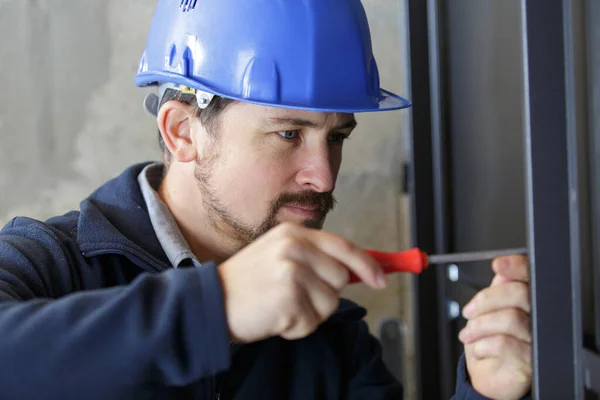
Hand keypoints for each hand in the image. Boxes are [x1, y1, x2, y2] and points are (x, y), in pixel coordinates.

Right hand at [217, 222, 386, 342]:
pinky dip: (296, 328)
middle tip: (293, 296)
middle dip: (324, 294)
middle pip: (341, 278)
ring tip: (280, 306)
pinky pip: (312, 323)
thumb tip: (357, 271)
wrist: (209, 303)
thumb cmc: (246, 283)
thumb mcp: (278, 255)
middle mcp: (294, 248)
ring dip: (309, 313)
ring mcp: (291, 272)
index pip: (343, 246)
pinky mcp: (288, 298)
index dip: (367, 264)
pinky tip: (274, 317)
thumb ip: (314, 258)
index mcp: (293, 234)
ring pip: (330, 303)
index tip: (381, 279)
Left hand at [459, 255, 531, 399]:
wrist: (488, 376)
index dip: (516, 266)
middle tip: (469, 312)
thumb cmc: (488, 342)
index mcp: (527, 300)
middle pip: (519, 293)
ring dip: (480, 326)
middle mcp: (537, 317)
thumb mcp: (485, 313)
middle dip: (486, 300)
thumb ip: (496, 291)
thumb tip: (501, 272)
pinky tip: (480, 349)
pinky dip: (483, 345)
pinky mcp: (531, 361)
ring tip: (469, 334)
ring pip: (510, 318)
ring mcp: (537, 339)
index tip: (498, 265)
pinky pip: (504, 344)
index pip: (529, 276)